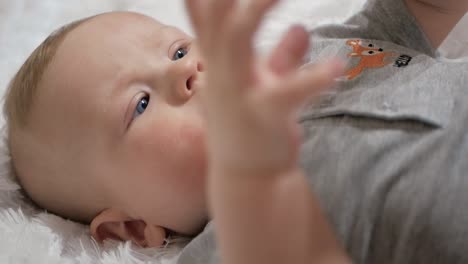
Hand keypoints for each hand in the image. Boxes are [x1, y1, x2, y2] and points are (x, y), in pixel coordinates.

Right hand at [185, 1, 348, 263]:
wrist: (247, 177)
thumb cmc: (251, 127)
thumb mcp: (263, 86)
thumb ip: (281, 56)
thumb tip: (301, 28)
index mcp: (221, 65)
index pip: (206, 20)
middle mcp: (222, 74)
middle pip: (218, 22)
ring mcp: (238, 94)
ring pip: (237, 44)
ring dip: (255, 11)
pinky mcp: (262, 117)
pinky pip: (286, 92)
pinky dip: (312, 77)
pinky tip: (336, 67)